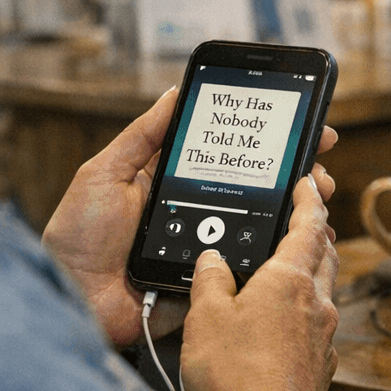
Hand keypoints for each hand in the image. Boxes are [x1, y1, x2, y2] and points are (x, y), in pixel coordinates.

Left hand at [42, 87, 338, 347]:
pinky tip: (305, 238)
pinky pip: (253, 265)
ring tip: (317, 194)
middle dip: (294, 170)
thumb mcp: (104, 173)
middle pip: (256, 186)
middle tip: (319, 159)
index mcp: (174, 181)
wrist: (71, 299)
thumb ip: (142, 136)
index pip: (228, 153)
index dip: (262, 138)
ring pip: (263, 224)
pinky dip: (282, 253)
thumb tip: (174, 91)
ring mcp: (208, 246)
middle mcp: (198, 211)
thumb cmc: (77, 236)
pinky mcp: (212, 280)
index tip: (297, 120)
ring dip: (296, 208)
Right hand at [181, 175, 339, 390]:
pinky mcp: (322, 365)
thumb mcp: (206, 316)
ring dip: (313, 273)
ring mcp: (324, 336)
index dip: (309, 199)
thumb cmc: (236, 374)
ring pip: (325, 290)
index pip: (310, 225)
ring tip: (290, 271)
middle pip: (325, 255)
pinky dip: (306, 313)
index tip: (308, 183)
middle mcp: (317, 303)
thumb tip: (212, 259)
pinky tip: (284, 325)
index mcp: (291, 279)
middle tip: (302, 222)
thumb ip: (210, 280)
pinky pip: (319, 326)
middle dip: (316, 234)